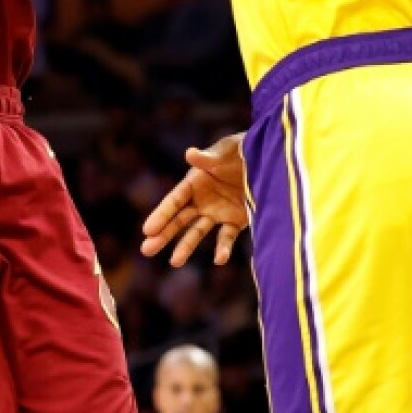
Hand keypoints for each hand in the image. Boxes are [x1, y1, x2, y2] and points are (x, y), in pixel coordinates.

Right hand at [141, 133, 247, 266]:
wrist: (265, 160)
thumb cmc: (240, 150)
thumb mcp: (225, 151)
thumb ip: (208, 158)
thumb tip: (189, 153)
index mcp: (195, 181)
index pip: (174, 200)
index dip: (161, 214)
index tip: (147, 230)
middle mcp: (202, 199)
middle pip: (179, 219)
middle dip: (163, 234)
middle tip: (146, 250)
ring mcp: (217, 212)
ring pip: (196, 232)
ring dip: (185, 246)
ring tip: (174, 262)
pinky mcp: (234, 221)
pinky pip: (226, 237)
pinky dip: (223, 249)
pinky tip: (220, 259)